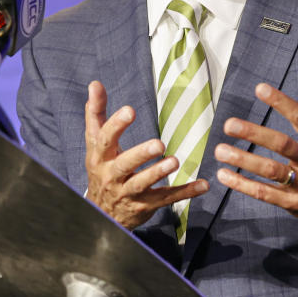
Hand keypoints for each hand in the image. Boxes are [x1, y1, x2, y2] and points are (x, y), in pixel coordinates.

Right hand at [85, 80, 208, 228]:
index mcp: (99, 156)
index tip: (130, 110)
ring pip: (143, 184)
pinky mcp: (145, 206)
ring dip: (159, 173)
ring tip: (174, 161)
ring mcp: (128, 193)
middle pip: (124, 164)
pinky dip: (185, 192)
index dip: (116, 125)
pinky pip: (166, 198)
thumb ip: (96, 113)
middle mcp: (111, 176)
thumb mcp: (94, 142)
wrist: (100, 213)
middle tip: (158, 144)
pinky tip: (203, 185)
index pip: (105, 139)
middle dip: (140, 154)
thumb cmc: (100, 168)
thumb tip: (95, 83)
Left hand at [214, 65, 297, 231]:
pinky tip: (224, 175)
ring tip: (219, 150)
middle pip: (282, 145)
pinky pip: (266, 194)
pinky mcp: (294, 204)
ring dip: (243, 160)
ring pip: (270, 171)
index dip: (281, 102)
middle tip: (228, 124)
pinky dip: (243, 185)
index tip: (259, 88)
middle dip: (254, 134)